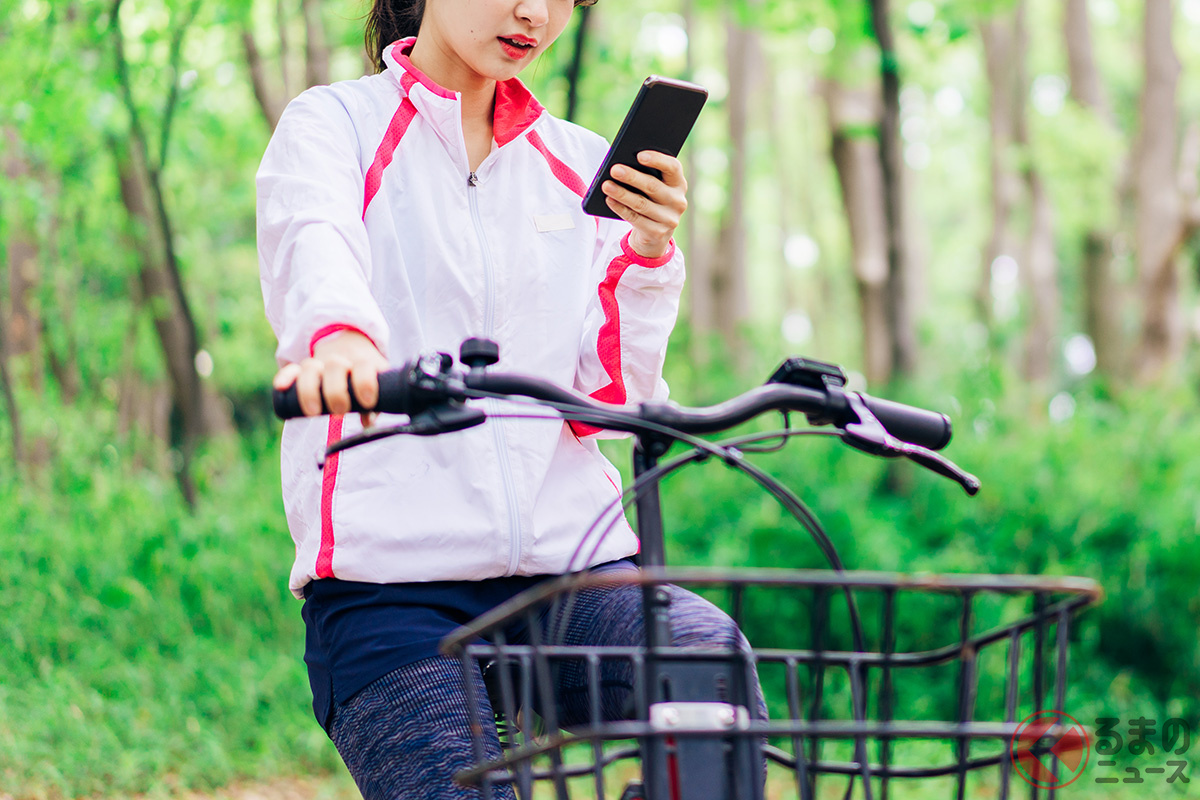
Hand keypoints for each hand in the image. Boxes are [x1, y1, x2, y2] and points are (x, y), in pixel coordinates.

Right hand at [273, 330, 388, 427]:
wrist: (351, 345)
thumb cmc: (366, 374)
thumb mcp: (376, 385)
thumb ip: (375, 404)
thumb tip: (368, 422)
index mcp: (362, 363)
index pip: (364, 367)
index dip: (365, 383)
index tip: (367, 402)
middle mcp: (340, 362)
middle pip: (335, 366)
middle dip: (336, 391)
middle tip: (340, 411)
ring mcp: (320, 365)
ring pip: (310, 368)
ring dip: (309, 390)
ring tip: (313, 412)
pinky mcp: (302, 370)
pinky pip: (290, 370)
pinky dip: (284, 377)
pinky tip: (280, 387)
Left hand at [602, 151, 687, 259]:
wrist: (655, 235)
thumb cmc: (650, 201)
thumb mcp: (654, 188)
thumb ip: (646, 175)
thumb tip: (623, 164)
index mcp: (678, 183)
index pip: (672, 167)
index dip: (657, 160)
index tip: (639, 155)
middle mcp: (678, 201)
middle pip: (653, 186)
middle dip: (632, 177)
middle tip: (614, 169)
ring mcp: (669, 219)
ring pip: (641, 204)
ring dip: (622, 193)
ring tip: (606, 185)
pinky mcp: (657, 233)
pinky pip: (635, 219)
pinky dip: (620, 208)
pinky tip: (609, 200)